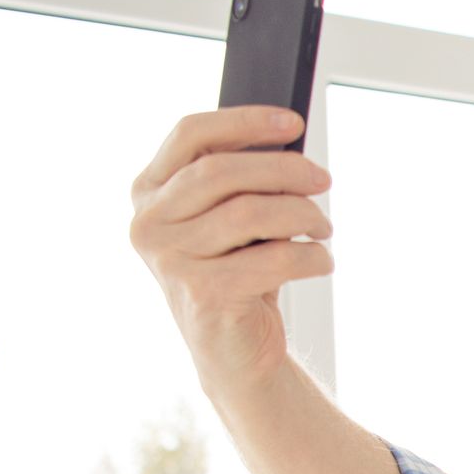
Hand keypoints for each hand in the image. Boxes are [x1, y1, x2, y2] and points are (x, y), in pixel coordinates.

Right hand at [128, 106, 331, 394]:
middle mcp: (149, 223)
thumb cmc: (238, 273)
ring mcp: (170, 260)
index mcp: (149, 191)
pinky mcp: (203, 294)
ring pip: (250, 213)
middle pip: (221, 171)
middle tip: (323, 180)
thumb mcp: (232, 220)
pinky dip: (310, 257)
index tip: (293, 122)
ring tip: (324, 228)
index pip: (190, 134)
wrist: (234, 352)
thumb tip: (289, 142)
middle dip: (284, 169)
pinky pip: (272, 259)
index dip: (244, 121)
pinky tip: (322, 261)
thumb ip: (241, 182)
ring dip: (302, 215)